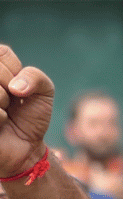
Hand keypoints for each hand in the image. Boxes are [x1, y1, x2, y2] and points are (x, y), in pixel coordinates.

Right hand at [0, 45, 53, 177]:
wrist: (24, 147)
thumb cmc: (30, 116)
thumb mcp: (43, 92)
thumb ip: (35, 77)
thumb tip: (16, 87)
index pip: (2, 51)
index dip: (15, 70)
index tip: (18, 87)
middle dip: (10, 87)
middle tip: (9, 102)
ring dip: (3, 101)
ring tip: (2, 111)